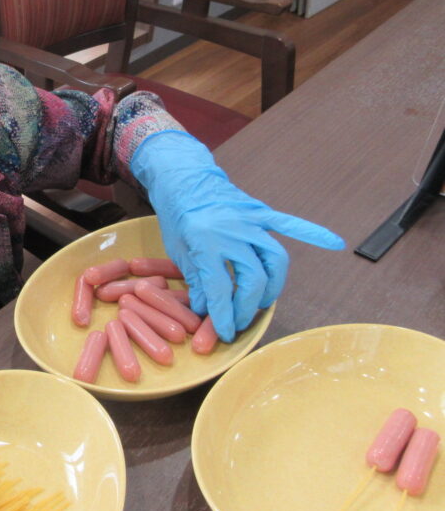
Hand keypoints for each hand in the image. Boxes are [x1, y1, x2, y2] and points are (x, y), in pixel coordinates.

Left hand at [131, 131, 344, 341]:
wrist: (183, 177)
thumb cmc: (177, 216)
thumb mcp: (178, 252)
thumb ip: (197, 281)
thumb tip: (208, 312)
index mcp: (205, 242)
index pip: (220, 288)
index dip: (223, 316)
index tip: (225, 333)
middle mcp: (231, 232)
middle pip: (252, 278)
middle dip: (247, 307)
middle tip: (240, 321)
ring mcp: (249, 221)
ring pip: (275, 258)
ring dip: (272, 285)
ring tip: (261, 302)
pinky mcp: (260, 212)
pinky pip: (290, 223)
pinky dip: (312, 232)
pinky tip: (334, 242)